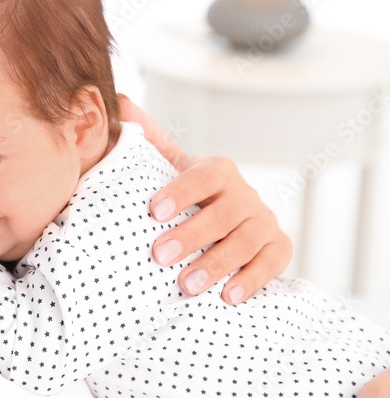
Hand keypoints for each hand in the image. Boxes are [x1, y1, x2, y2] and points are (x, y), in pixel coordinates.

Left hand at [119, 94, 292, 303]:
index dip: (180, 193)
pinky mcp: (278, 248)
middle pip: (224, 214)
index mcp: (217, 171)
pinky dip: (252, 281)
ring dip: (217, 264)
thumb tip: (118, 100)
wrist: (228, 218)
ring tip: (186, 285)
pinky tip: (228, 297)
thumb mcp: (169, 163)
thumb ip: (146, 137)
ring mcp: (265, 221)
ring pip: (246, 241)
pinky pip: (272, 264)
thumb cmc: (188, 192)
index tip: (153, 210)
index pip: (201, 178)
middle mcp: (245, 194)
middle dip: (191, 236)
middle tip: (158, 256)